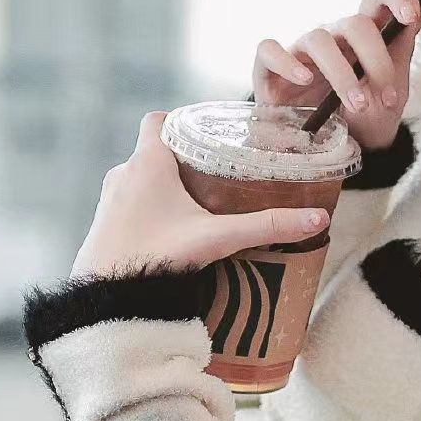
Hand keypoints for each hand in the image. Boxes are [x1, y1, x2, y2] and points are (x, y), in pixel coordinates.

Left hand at [70, 113, 332, 279]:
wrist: (106, 301)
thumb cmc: (155, 258)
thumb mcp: (217, 239)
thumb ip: (266, 226)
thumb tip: (317, 218)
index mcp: (147, 162)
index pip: (158, 119)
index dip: (182, 120)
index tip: (208, 133)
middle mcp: (123, 174)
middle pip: (155, 150)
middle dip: (185, 159)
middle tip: (217, 174)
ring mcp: (108, 201)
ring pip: (141, 179)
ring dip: (166, 187)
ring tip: (199, 204)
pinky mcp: (103, 226)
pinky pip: (129, 204)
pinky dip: (150, 210)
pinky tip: (172, 231)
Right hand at [250, 0, 420, 151]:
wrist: (334, 152)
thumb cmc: (363, 117)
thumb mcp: (392, 90)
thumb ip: (401, 52)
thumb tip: (417, 13)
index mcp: (365, 35)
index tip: (411, 16)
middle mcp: (333, 36)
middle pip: (354, 23)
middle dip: (376, 61)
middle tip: (388, 98)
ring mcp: (301, 50)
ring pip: (319, 40)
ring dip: (343, 75)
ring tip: (357, 105)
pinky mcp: (270, 69)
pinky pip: (269, 50)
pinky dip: (286, 62)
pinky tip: (304, 80)